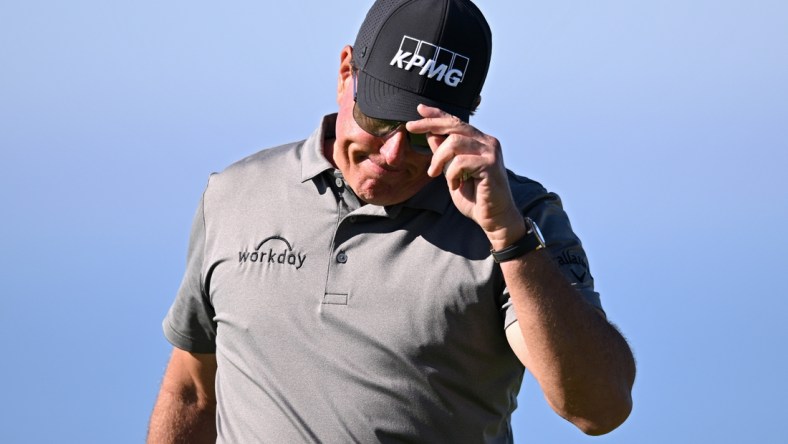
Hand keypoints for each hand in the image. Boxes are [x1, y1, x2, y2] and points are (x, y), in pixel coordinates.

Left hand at [406, 104, 525, 249]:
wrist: (494, 218)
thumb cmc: (475, 197)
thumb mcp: (453, 172)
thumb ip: (445, 154)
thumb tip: (431, 134)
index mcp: (480, 141)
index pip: (456, 121)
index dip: (438, 114)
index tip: (420, 109)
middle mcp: (487, 142)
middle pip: (454, 125)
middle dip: (430, 124)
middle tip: (410, 128)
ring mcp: (491, 152)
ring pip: (454, 142)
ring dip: (439, 159)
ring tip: (435, 174)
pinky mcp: (490, 165)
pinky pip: (461, 162)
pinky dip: (452, 174)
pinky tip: (455, 185)